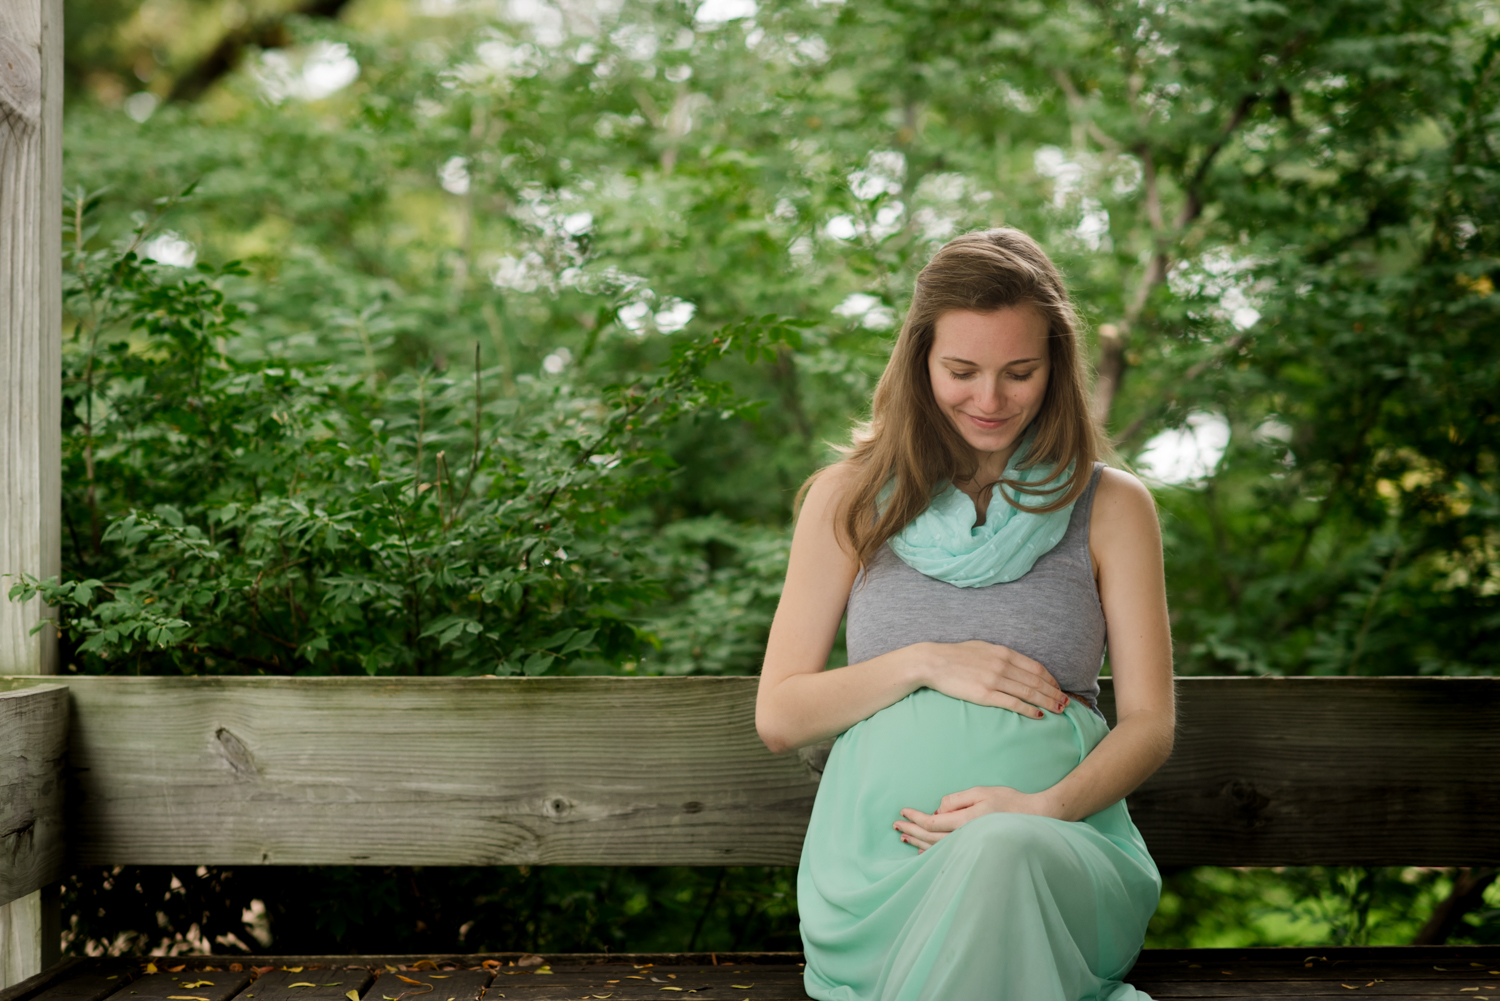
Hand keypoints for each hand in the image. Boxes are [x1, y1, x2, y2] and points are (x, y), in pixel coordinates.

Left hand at [893, 786, 1056, 851]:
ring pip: (936, 848)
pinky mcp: (973, 850)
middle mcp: (965, 837)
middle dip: (911, 830)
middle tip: (896, 825)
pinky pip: (947, 854)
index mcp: (966, 821)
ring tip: (903, 836)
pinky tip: (922, 852)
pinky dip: (931, 853)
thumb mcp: (982, 792)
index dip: (915, 818)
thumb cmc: (1009, 802)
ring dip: (917, 842)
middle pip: (930, 837)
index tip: (903, 812)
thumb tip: (938, 808)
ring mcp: (969, 846)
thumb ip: (957, 799)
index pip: (932, 822)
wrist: (1034, 820)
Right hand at [913, 640, 1069, 718]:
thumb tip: (1015, 663)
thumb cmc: (956, 655)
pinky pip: (1013, 703)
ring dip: (1047, 702)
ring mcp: (994, 680)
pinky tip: (1038, 715)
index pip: (1036, 667)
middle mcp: (1002, 665)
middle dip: (1054, 693)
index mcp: (1003, 652)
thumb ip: (1001, 655)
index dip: (1050, 679)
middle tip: (1067, 703)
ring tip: (1059, 710)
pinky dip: (1028, 710)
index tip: (1058, 688)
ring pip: (1029, 693)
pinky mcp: (984, 694)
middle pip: (1036, 681)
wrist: (933, 662)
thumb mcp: (982, 648)